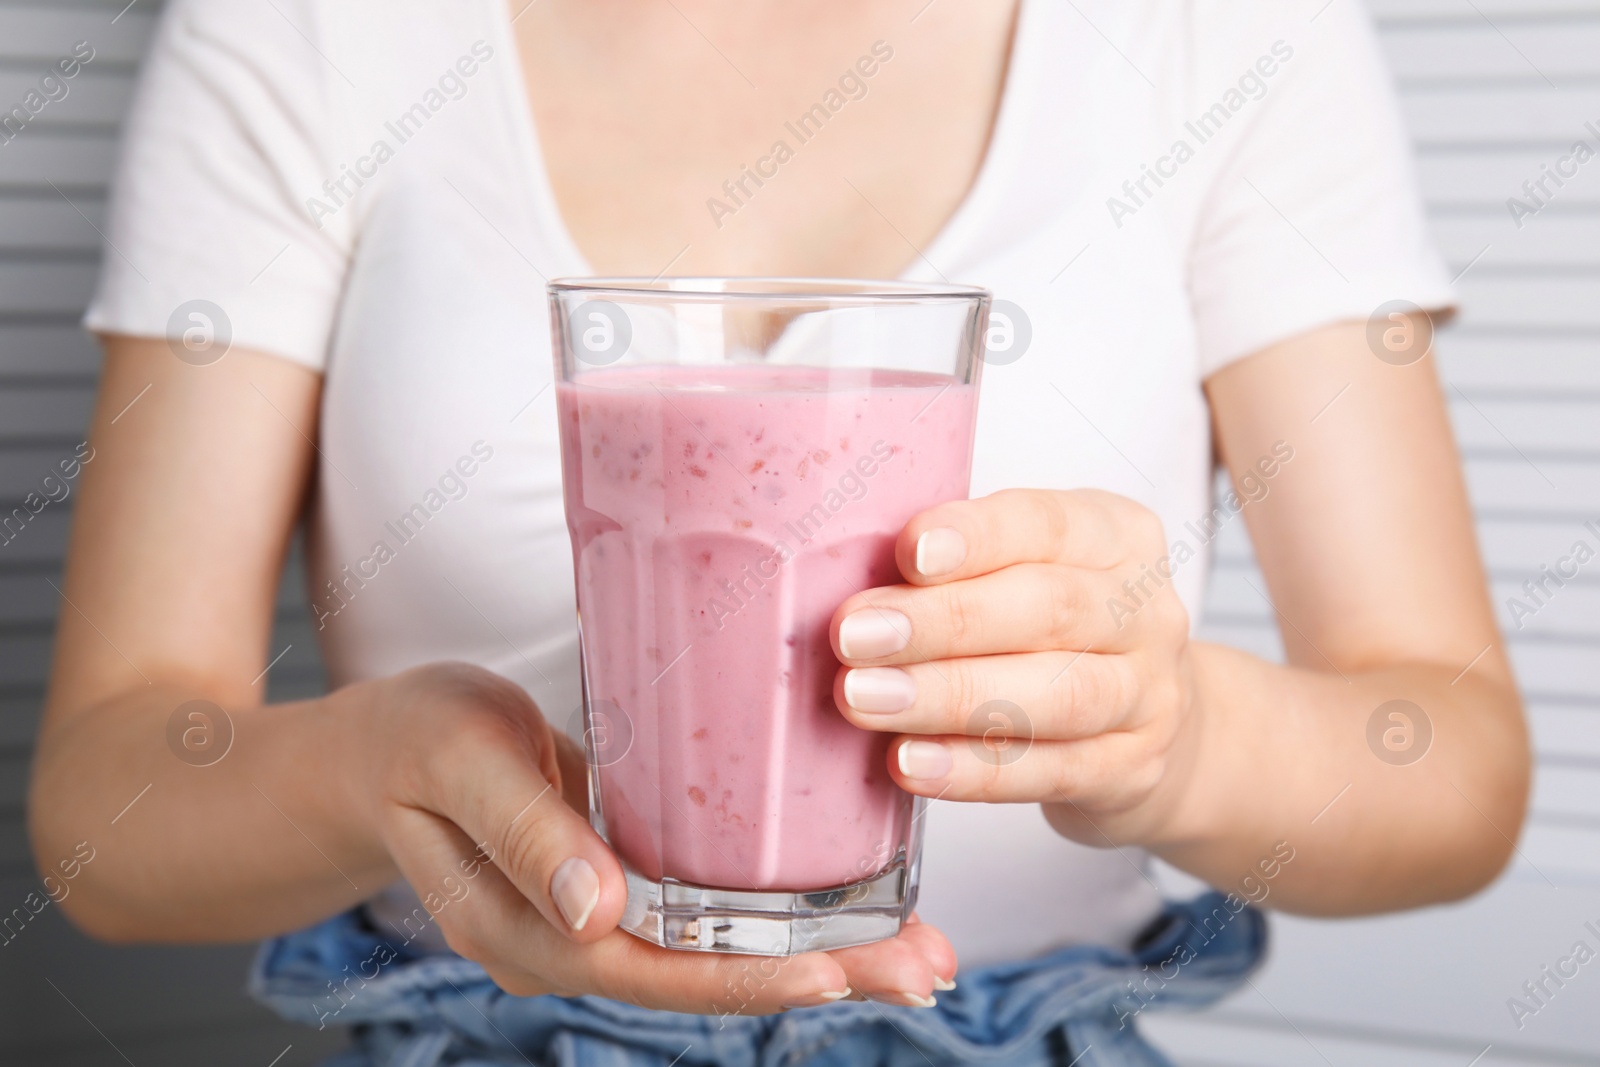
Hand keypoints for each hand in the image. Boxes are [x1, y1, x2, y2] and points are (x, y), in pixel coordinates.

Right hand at [353, 663, 956, 1013]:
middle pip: (703, 979)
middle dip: (817, 976)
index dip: (746, 975)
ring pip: (714, 957)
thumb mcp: (460, 759)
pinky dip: (774, 919)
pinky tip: (840, 910)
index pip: (649, 970)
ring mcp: (593, 926)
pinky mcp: (617, 892)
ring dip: (815, 956)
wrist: (372, 756)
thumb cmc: (409, 742)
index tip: (837, 967)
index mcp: (523, 930)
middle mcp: (568, 945)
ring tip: (913, 949)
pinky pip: (702, 920)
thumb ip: (525, 830)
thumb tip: (598, 916)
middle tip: (924, 964)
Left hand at [830, 489, 1201, 847]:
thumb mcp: (1029, 573)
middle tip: (854, 635)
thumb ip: (958, 570)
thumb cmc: (1058, 635)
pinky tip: (909, 762)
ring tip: (863, 699)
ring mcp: (1147, 695)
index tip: (907, 551)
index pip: (1047, 523)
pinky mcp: (1131, 771)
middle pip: (1048, 610)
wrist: (1152, 730)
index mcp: (1115, 536)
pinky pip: (1047, 771)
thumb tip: (845, 579)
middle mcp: (1144, 611)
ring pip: (1053, 696)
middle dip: (941, 622)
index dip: (977, 536)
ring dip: (947, 697)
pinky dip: (972, 770)